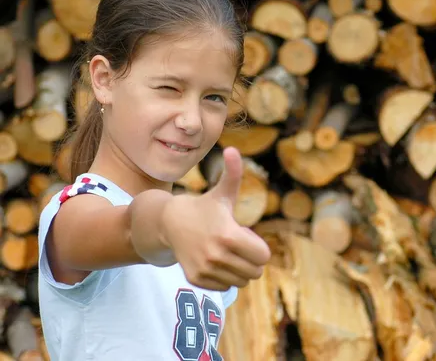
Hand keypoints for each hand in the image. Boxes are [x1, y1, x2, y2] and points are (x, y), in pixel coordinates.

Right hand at [160, 147, 270, 290]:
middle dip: (251, 259)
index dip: (258, 246)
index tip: (245, 235)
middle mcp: (216, 256)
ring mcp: (205, 270)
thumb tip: (233, 149)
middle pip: (254, 272)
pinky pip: (225, 287)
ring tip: (224, 251)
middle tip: (235, 244)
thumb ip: (233, 173)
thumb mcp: (221, 192)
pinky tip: (213, 260)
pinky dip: (224, 277)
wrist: (170, 222)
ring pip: (241, 281)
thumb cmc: (204, 206)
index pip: (263, 257)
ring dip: (238, 269)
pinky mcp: (197, 279)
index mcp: (228, 235)